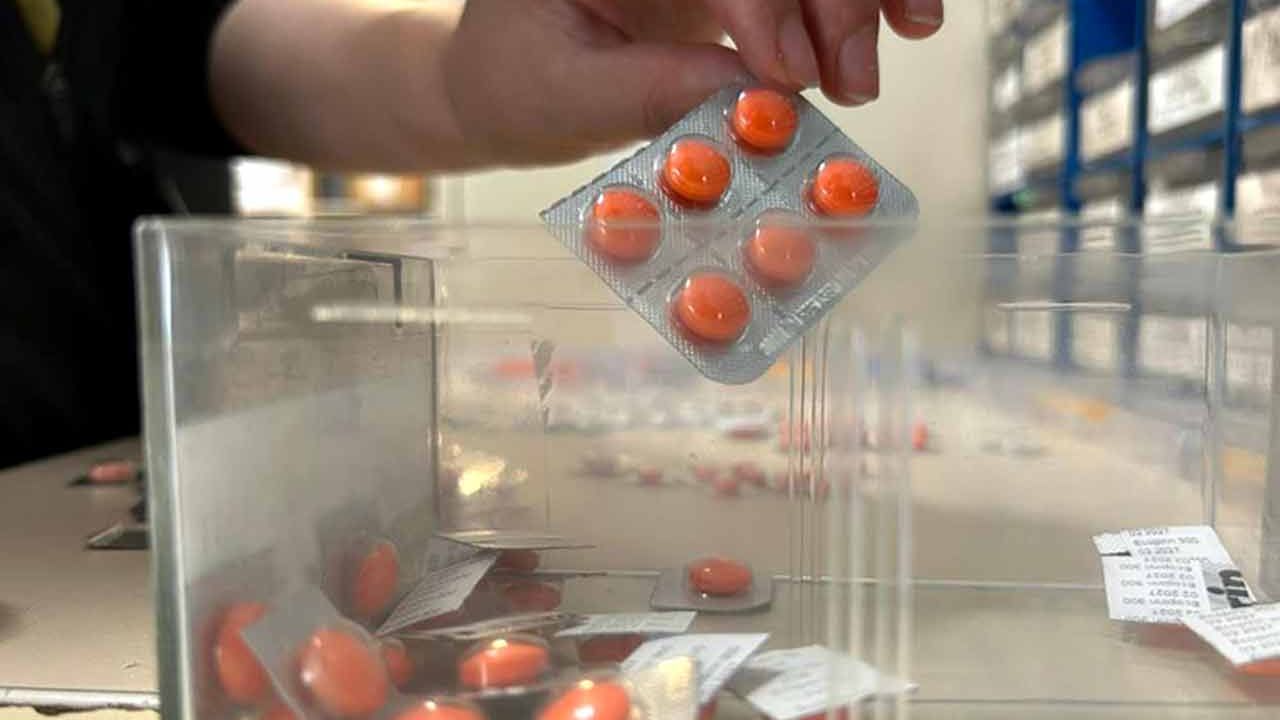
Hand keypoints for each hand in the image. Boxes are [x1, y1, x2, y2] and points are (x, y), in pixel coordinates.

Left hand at [444, 0, 943, 165]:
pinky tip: (906, 24)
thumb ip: (652, 92)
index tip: (787, 72)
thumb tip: (757, 99)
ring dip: (861, 1)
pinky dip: (867, 0)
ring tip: (864, 77)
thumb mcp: (563, 95)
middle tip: (852, 81)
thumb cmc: (514, 83)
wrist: (505, 80)